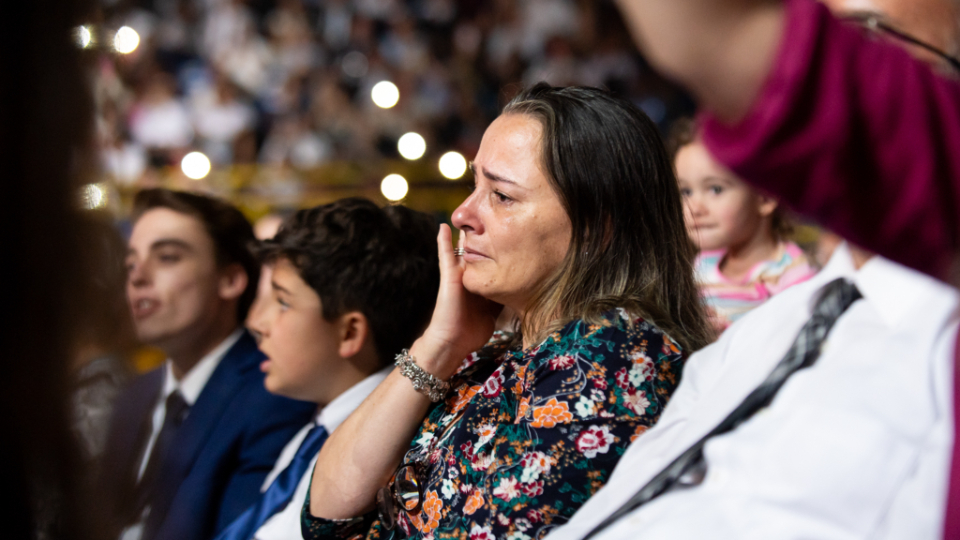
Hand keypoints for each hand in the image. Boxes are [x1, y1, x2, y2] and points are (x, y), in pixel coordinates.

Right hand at [412, 224, 501, 379]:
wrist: (453, 343)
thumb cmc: (472, 330)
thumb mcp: (495, 309)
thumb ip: (503, 296)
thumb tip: (522, 292)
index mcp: (480, 279)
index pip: (491, 257)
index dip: (501, 244)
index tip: (512, 229)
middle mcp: (468, 274)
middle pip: (479, 247)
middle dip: (486, 232)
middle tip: (496, 212)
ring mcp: (457, 274)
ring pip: (463, 247)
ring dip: (467, 230)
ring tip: (471, 210)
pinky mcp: (448, 277)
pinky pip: (445, 256)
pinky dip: (443, 241)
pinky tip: (443, 227)